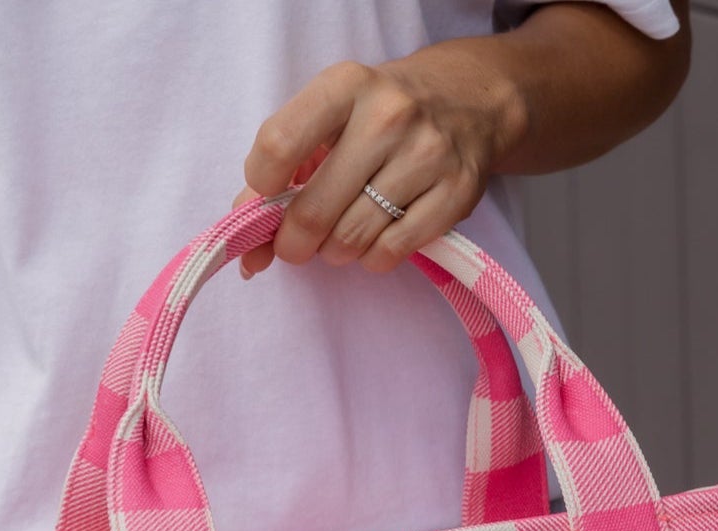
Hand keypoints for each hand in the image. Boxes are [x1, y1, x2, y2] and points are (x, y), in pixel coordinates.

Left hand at [234, 42, 528, 275]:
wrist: (470, 103)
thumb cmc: (384, 115)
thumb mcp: (333, 116)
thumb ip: (286, 168)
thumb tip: (247, 237)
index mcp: (346, 85)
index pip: (279, 143)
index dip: (261, 187)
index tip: (266, 199)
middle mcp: (388, 116)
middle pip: (316, 209)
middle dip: (295, 241)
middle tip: (296, 245)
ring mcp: (427, 157)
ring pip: (353, 238)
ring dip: (335, 251)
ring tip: (339, 238)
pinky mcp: (455, 195)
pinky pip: (391, 252)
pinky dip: (372, 259)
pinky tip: (374, 241)